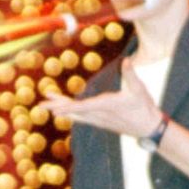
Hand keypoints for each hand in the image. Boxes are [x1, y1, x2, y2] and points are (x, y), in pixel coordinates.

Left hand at [43, 58, 161, 138]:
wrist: (148, 127)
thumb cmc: (144, 107)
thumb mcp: (140, 89)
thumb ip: (131, 75)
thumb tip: (126, 61)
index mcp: (107, 106)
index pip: (85, 107)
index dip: (69, 108)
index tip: (55, 110)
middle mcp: (99, 115)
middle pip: (74, 112)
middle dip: (57, 107)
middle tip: (40, 105)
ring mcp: (98, 119)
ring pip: (75, 114)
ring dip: (61, 107)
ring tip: (46, 101)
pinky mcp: (99, 121)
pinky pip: (80, 116)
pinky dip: (69, 112)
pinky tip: (61, 109)